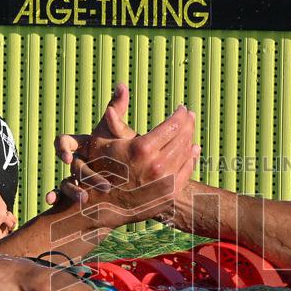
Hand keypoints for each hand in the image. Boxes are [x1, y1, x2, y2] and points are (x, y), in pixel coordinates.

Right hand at [47, 84, 200, 227]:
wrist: (100, 206)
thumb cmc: (98, 167)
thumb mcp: (102, 137)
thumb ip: (115, 110)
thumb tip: (121, 85)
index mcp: (142, 148)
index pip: (174, 125)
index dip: (181, 114)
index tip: (183, 108)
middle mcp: (157, 165)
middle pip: (184, 138)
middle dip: (189, 124)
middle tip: (190, 116)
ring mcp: (165, 182)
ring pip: (187, 154)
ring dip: (191, 139)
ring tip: (190, 130)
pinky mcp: (170, 195)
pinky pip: (187, 172)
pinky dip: (192, 159)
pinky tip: (193, 150)